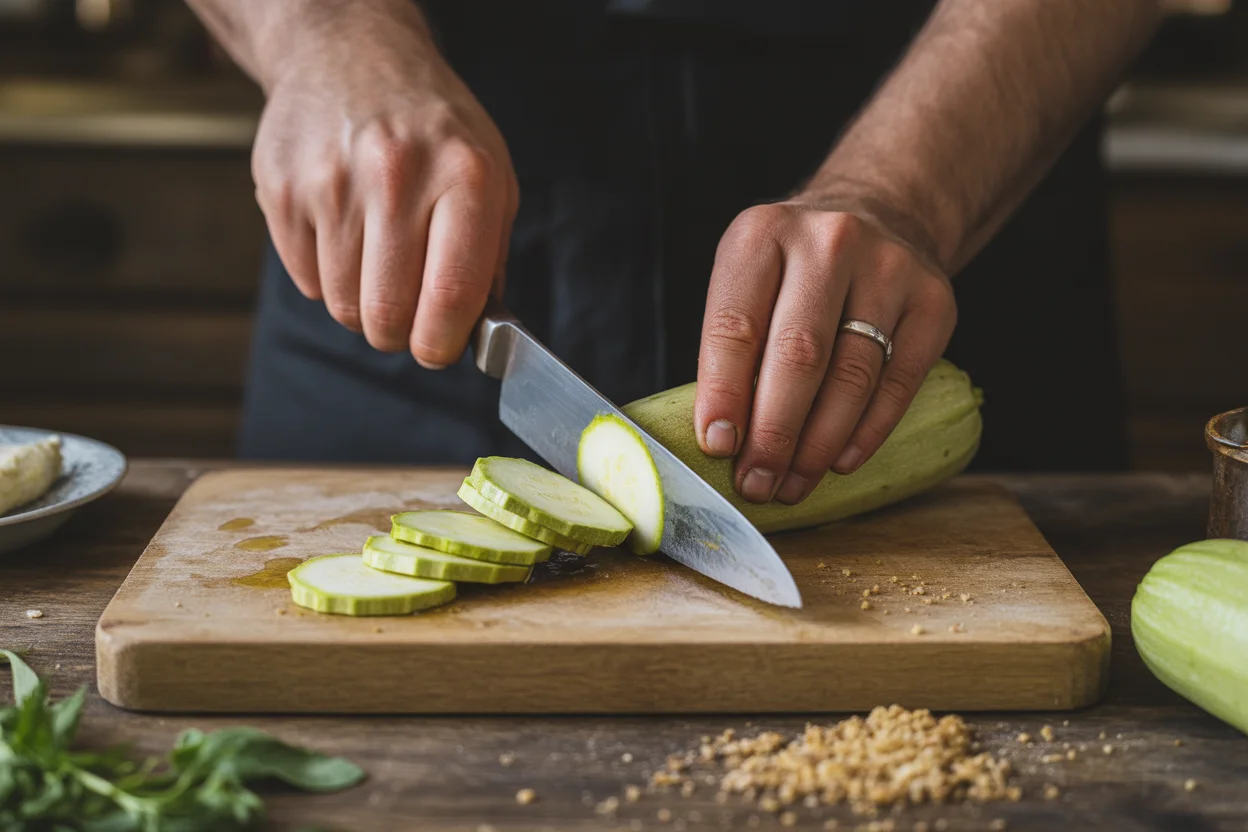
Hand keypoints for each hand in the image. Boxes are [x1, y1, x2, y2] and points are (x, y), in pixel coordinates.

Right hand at [251, 1, 517, 367]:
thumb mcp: (490, 172)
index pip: (452, 294)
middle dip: (399, 334)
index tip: (439, 349)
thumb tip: (478, 328)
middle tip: (407, 318)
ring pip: (344, 304)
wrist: (350, 54)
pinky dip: (327, 278)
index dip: (443, 343)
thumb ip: (491, 254)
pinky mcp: (283, 189)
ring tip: (378, 264)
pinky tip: (344, 236)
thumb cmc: (432, 126)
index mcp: (464, 176)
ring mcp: (332, 181)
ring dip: (363, 306)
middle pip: (388, 314)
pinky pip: (307, 280)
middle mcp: (397, 176)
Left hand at [695, 197, 956, 504]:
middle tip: (757, 483)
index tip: (718, 446)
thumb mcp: (747, 277)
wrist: (878, 214)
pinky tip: (840, 461)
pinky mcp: (934, 301)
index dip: (724, 393)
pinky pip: (899, 382)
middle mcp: (829, 242)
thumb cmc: (793, 268)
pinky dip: (867, 431)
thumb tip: (721, 440)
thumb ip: (731, 345)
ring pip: (852, 375)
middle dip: (774, 433)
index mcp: (762, 234)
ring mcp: (889, 268)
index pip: (736, 325)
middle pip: (799, 355)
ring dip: (818, 443)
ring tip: (792, 483)